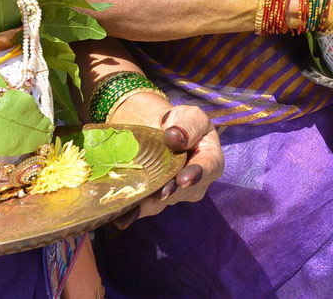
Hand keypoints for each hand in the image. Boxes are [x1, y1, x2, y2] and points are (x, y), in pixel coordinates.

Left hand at [106, 97, 222, 227]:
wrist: (160, 132)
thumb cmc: (180, 123)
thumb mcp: (189, 115)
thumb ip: (188, 125)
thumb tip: (175, 138)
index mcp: (211, 159)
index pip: (208, 167)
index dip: (196, 174)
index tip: (183, 179)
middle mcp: (197, 183)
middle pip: (184, 190)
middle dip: (170, 192)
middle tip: (158, 193)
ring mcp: (176, 194)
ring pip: (163, 202)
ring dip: (148, 205)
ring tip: (133, 207)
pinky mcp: (156, 200)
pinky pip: (146, 208)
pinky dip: (133, 212)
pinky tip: (121, 217)